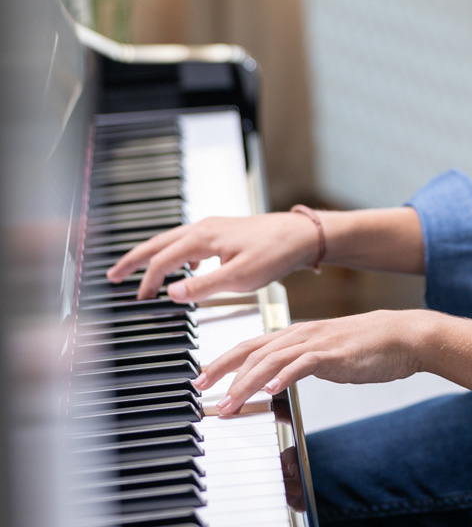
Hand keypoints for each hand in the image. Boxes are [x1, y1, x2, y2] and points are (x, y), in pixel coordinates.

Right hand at [106, 212, 317, 301]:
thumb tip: (171, 293)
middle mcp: (204, 228)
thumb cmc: (276, 253)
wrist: (303, 235)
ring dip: (154, 255)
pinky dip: (178, 254)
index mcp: (203, 237)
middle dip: (134, 259)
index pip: (163, 261)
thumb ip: (203, 286)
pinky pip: (191, 242)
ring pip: (173, 241)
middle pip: (159, 243)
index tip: (140, 299)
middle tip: (112, 274)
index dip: (148, 281)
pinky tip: (186, 268)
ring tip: (139, 271)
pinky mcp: (225, 232)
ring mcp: (214, 227)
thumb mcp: (239, 277)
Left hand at [194, 310, 422, 413]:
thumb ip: (301, 363)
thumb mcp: (325, 354)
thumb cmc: (368, 346)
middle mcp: (301, 335)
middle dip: (223, 372)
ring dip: (246, 382)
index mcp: (297, 335)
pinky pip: (304, 363)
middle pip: (252, 351)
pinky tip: (273, 388)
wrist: (403, 336)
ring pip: (271, 359)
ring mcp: (317, 343)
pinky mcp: (334, 354)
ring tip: (231, 403)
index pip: (251, 346)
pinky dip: (285, 375)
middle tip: (203, 393)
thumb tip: (279, 381)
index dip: (223, 361)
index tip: (203, 379)